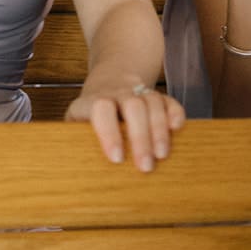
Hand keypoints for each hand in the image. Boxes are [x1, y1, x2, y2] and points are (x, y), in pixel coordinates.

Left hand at [64, 82, 184, 170]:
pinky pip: (169, 100)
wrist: (108, 81)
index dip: (109, 132)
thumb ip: (74, 140)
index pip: (101, 109)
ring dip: (159, 129)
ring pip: (152, 101)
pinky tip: (176, 129)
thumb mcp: (76, 122)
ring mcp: (139, 92)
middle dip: (141, 137)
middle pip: (133, 106)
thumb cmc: (89, 114)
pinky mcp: (157, 96)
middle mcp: (119, 94)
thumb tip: (74, 168)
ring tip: (162, 155)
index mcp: (95, 101)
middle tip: (145, 166)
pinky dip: (175, 113)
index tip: (117, 158)